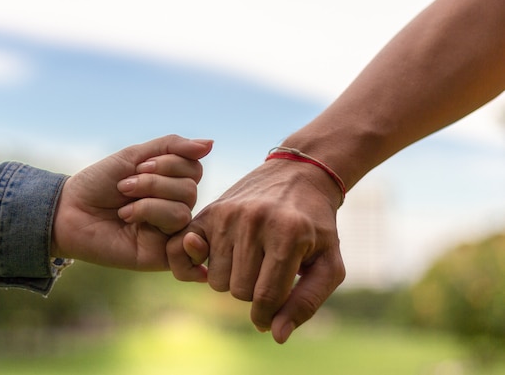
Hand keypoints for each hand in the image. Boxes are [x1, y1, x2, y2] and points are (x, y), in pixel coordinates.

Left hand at [52, 135, 212, 270]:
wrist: (68, 211)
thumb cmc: (98, 183)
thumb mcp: (134, 156)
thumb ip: (172, 147)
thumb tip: (211, 144)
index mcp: (170, 184)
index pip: (194, 168)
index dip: (169, 163)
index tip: (138, 166)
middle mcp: (174, 207)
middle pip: (191, 188)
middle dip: (154, 182)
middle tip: (124, 187)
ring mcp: (169, 232)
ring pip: (184, 209)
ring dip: (148, 201)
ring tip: (123, 209)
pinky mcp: (162, 254)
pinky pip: (178, 234)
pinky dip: (155, 218)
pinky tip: (135, 222)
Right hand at [168, 158, 344, 342]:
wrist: (300, 174)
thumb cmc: (316, 225)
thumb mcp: (328, 263)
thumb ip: (306, 302)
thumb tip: (274, 335)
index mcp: (288, 234)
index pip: (265, 298)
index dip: (268, 316)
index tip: (273, 314)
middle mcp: (254, 220)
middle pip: (238, 291)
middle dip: (254, 292)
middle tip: (267, 273)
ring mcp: (228, 213)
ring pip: (216, 279)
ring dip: (232, 279)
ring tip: (250, 259)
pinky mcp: (210, 210)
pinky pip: (182, 251)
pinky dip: (191, 265)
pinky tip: (208, 262)